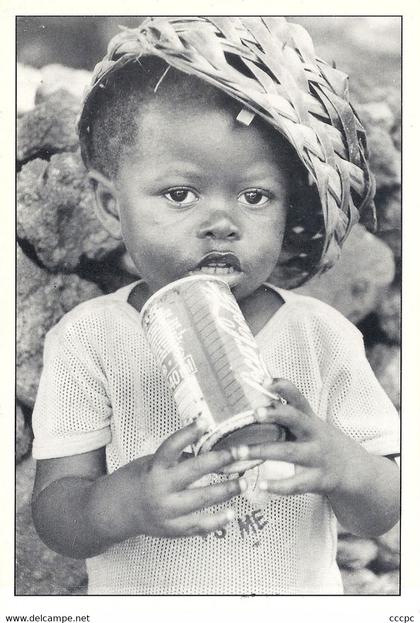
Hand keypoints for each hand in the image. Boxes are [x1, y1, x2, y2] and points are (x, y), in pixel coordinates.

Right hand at [98, 419, 245, 539]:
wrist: (115, 512)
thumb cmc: (136, 480)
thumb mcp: (151, 463)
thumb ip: (177, 459)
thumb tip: (207, 450)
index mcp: (154, 468)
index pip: (172, 446)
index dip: (189, 433)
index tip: (205, 421)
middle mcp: (161, 489)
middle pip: (195, 471)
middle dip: (221, 460)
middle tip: (243, 451)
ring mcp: (167, 511)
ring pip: (203, 499)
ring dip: (227, 489)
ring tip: (244, 481)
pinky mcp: (172, 529)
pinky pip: (199, 526)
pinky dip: (217, 521)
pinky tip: (231, 513)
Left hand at [243, 378, 365, 496]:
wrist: (352, 469)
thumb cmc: (317, 441)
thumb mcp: (307, 423)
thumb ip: (286, 412)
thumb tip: (258, 395)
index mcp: (308, 417)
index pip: (297, 397)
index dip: (282, 387)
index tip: (264, 381)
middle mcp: (313, 433)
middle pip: (294, 419)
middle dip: (275, 415)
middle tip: (254, 413)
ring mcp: (316, 456)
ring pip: (288, 452)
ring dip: (262, 451)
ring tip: (239, 452)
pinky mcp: (317, 479)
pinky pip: (296, 483)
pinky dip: (279, 486)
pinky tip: (262, 486)